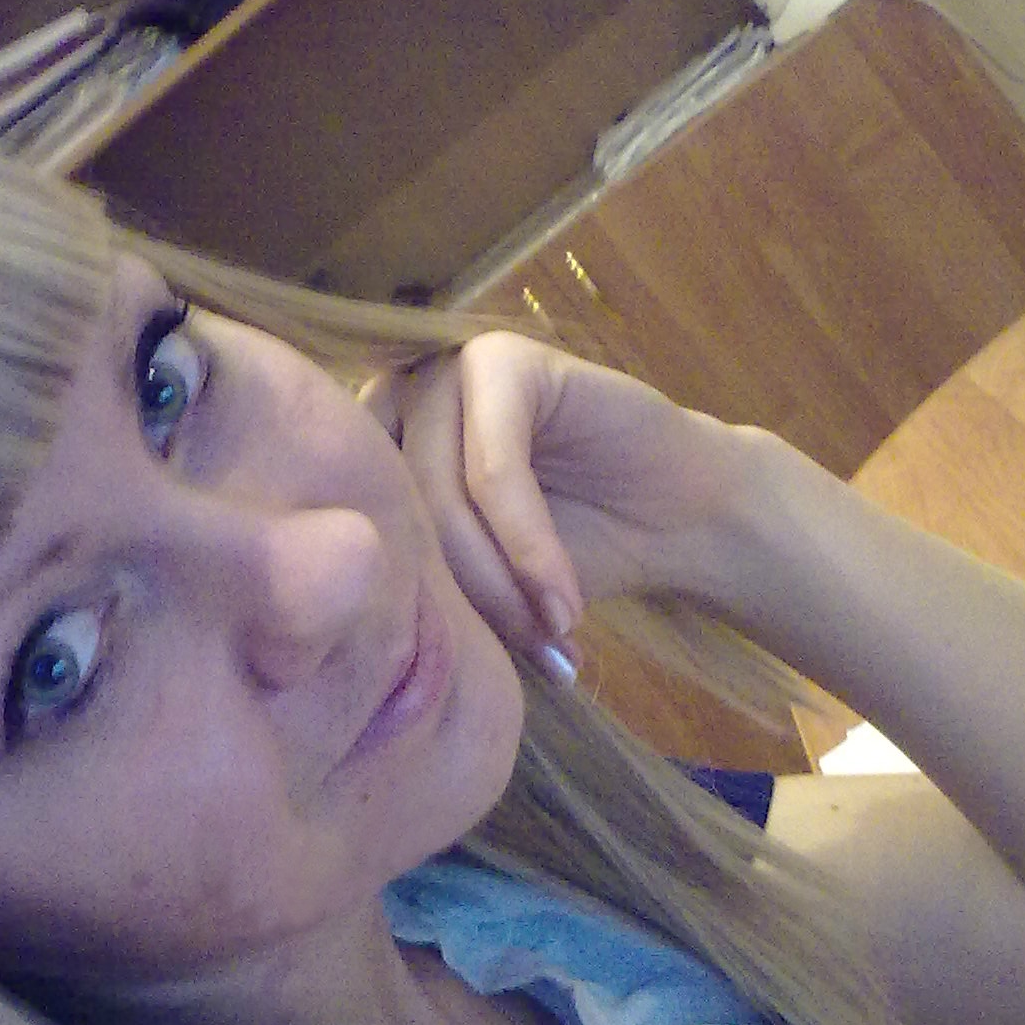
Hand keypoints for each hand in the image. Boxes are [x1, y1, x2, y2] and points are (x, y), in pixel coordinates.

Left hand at [364, 331, 749, 659]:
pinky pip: (494, 467)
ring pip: (437, 490)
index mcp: (373, 447)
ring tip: (546, 627)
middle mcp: (398, 400)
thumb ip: (427, 587)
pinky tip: (561, 594)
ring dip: (492, 575)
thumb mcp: (481, 584)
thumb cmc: (570, 553)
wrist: (676, 517)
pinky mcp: (506, 360)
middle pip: (392, 509)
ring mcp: (447, 371)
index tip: (460, 664)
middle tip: (517, 647)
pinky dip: (526, 541)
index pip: (347, 525)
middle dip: (453, 592)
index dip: (401, 600)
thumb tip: (367, 642)